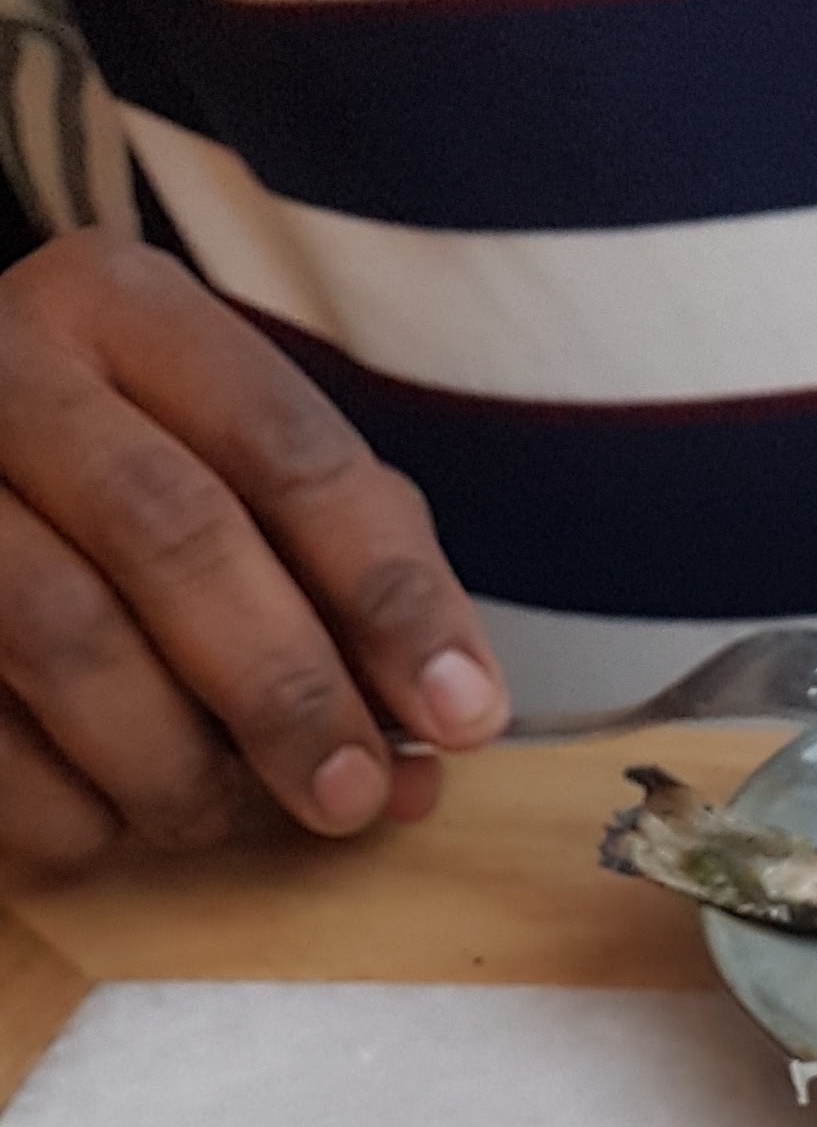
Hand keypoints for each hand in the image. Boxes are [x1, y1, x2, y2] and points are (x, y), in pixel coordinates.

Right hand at [0, 232, 503, 869]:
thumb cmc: (135, 496)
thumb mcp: (249, 482)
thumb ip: (354, 581)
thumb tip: (438, 735)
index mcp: (121, 309)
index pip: (283, 446)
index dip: (386, 592)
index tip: (462, 717)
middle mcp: (5, 365)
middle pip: (167, 531)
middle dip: (283, 689)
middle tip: (351, 795)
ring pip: (63, 635)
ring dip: (179, 765)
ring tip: (235, 817)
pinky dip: (75, 808)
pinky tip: (117, 816)